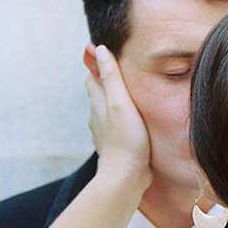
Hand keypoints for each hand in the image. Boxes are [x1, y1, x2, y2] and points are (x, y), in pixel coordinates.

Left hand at [85, 46, 150, 193]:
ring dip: (116, 102)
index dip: (98, 64)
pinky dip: (123, 120)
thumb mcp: (120, 102)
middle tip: (123, 71)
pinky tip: (135, 122)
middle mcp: (97, 117)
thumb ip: (111, 76)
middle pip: (99, 93)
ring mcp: (105, 133)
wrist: (126, 177)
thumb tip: (100, 50)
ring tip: (132, 95)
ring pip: (107, 111)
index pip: (92, 77)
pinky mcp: (115, 146)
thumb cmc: (126, 139)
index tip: (108, 54)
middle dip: (107, 81)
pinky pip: (116, 127)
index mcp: (97, 103)